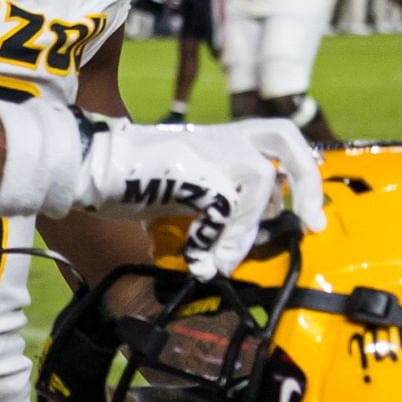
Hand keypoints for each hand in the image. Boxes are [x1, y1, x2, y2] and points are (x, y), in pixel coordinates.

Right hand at [76, 116, 327, 277]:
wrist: (90, 166)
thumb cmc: (123, 180)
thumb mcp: (179, 190)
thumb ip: (207, 205)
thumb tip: (223, 248)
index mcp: (219, 140)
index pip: (275, 143)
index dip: (294, 177)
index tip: (298, 214)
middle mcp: (220, 139)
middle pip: (285, 139)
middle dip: (306, 183)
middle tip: (311, 223)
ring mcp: (209, 152)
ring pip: (258, 185)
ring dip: (245, 234)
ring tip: (221, 261)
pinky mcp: (197, 173)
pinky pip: (223, 213)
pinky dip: (213, 245)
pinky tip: (196, 261)